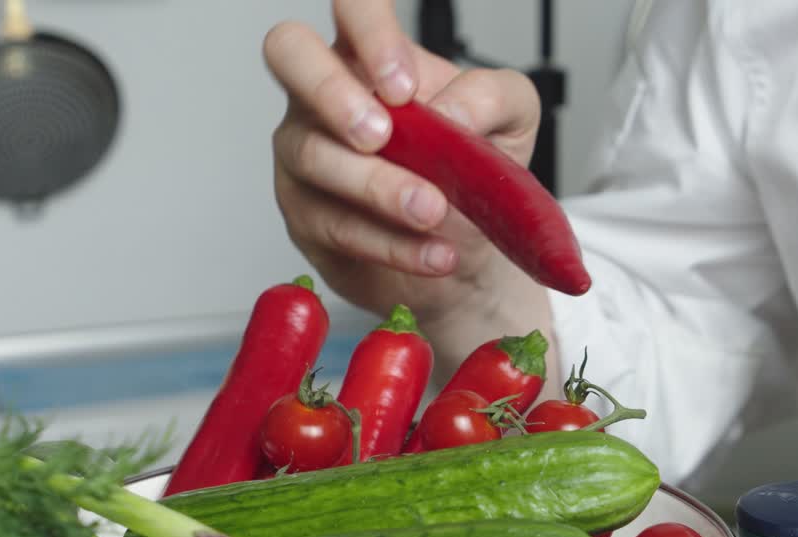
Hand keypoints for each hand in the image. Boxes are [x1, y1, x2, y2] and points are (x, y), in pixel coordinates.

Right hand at [264, 0, 545, 335]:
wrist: (461, 250)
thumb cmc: (470, 172)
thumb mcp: (510, 123)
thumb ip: (493, 98)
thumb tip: (453, 111)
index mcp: (372, 55)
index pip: (352, 7)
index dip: (370, 32)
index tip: (404, 87)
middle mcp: (324, 95)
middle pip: (287, 51)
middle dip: (331, 93)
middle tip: (382, 135)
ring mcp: (305, 153)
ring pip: (315, 156)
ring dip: (379, 187)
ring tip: (433, 210)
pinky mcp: (306, 217)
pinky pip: (336, 226)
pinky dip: (391, 243)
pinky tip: (432, 251)